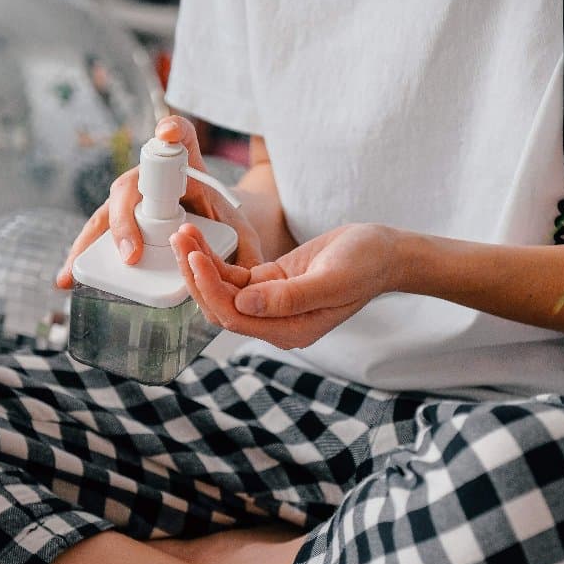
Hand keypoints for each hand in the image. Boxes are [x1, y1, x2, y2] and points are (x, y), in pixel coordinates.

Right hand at [56, 115, 261, 288]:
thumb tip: (250, 271)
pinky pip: (97, 236)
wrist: (212, 228)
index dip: (174, 133)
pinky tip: (68, 279)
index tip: (168, 134)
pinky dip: (83, 256)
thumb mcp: (244, 231)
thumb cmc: (225, 224)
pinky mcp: (118, 223)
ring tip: (76, 271)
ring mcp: (130, 200)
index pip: (182, 137)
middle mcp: (151, 178)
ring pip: (106, 214)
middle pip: (130, 187)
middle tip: (131, 253)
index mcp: (187, 166)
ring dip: (89, 243)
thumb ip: (249, 248)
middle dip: (125, 221)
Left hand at [171, 222, 398, 348]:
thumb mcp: (331, 279)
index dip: (212, 289)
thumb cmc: (365, 264)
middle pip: (221, 307)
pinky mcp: (268, 284)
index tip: (196, 257)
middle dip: (197, 276)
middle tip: (180, 239)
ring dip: (201, 264)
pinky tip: (201, 238)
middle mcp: (276, 323)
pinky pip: (233, 277)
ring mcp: (270, 304)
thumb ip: (289, 297)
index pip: (237, 317)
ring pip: (223, 291)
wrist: (383, 252)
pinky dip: (215, 259)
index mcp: (291, 331)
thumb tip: (245, 304)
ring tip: (184, 232)